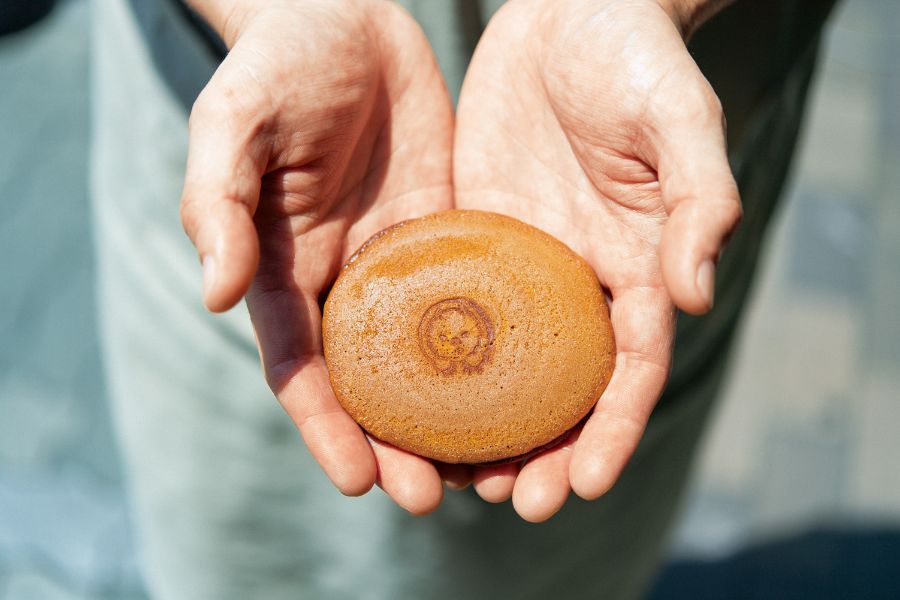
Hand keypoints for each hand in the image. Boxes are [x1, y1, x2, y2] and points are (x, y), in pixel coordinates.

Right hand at [179, 0, 454, 513]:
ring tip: (492, 466)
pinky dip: (498, 350)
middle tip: (434, 497)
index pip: (302, 367)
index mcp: (287, 270)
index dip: (326, 428)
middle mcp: (348, 282)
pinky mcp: (454, 233)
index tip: (358, 482)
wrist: (345, 15)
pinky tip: (533, 382)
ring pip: (431, 359)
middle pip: (370, 384)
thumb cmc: (279, 63)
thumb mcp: (236, 123)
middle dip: (395, 444)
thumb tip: (218, 295)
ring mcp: (405, 263)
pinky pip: (480, 299)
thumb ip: (219, 203)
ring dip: (453, 417)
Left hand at [454, 0, 740, 520]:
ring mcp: (520, 261)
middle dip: (548, 449)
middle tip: (517, 501)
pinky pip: (447, 305)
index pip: (632, 366)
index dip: (614, 428)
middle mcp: (577, 277)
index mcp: (636, 263)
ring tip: (455, 476)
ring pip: (501, 363)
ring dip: (483, 424)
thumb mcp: (677, 118)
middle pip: (564, 385)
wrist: (567, 10)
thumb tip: (694, 295)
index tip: (589, 483)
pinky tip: (402, 396)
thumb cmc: (635, 57)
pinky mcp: (470, 234)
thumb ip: (697, 199)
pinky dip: (431, 358)